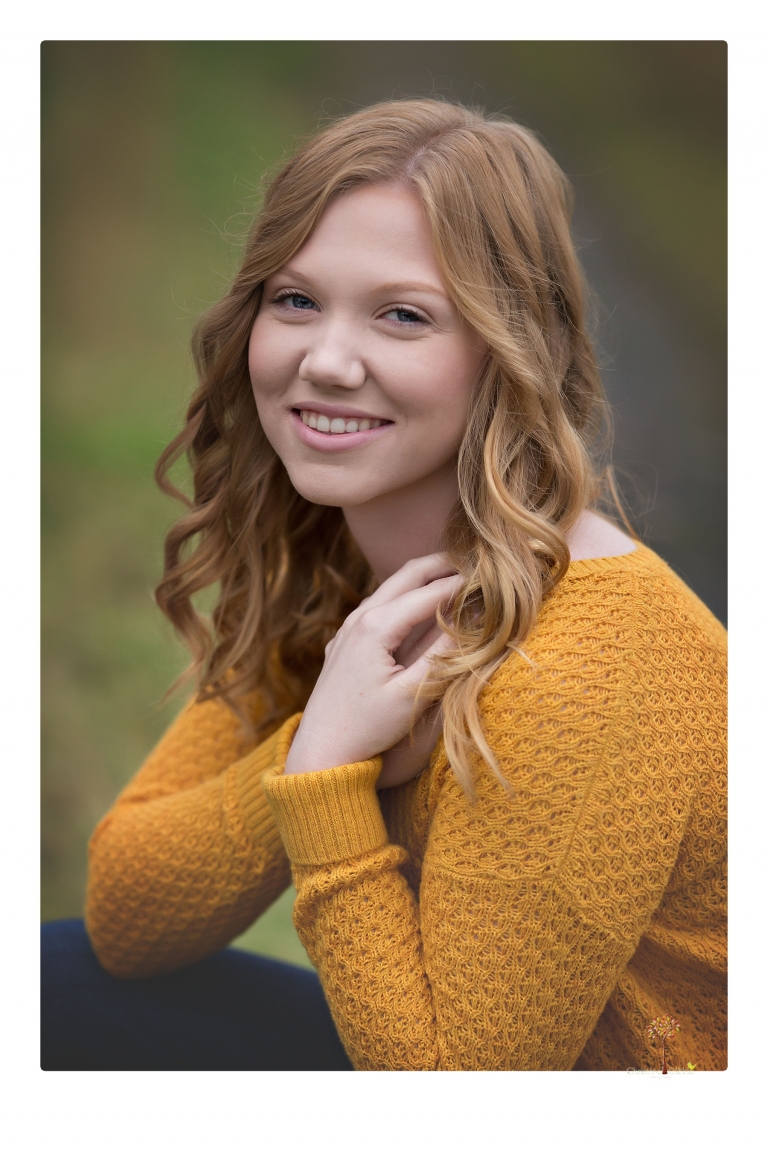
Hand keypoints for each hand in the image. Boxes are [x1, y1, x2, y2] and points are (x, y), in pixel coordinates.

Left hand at [284, 555, 458, 776]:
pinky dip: (406, 597)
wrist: (321, 751)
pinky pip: (379, 605)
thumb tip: (474, 620)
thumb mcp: (413, 694)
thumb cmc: (368, 728)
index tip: (494, 576)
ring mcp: (348, 627)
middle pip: (408, 574)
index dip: (465, 582)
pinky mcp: (345, 641)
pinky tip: (422, 607)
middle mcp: (359, 617)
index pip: (431, 592)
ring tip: (457, 575)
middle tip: (477, 559)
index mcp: (376, 626)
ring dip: (424, 577)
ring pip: (392, 586)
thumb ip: (443, 654)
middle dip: (444, 563)